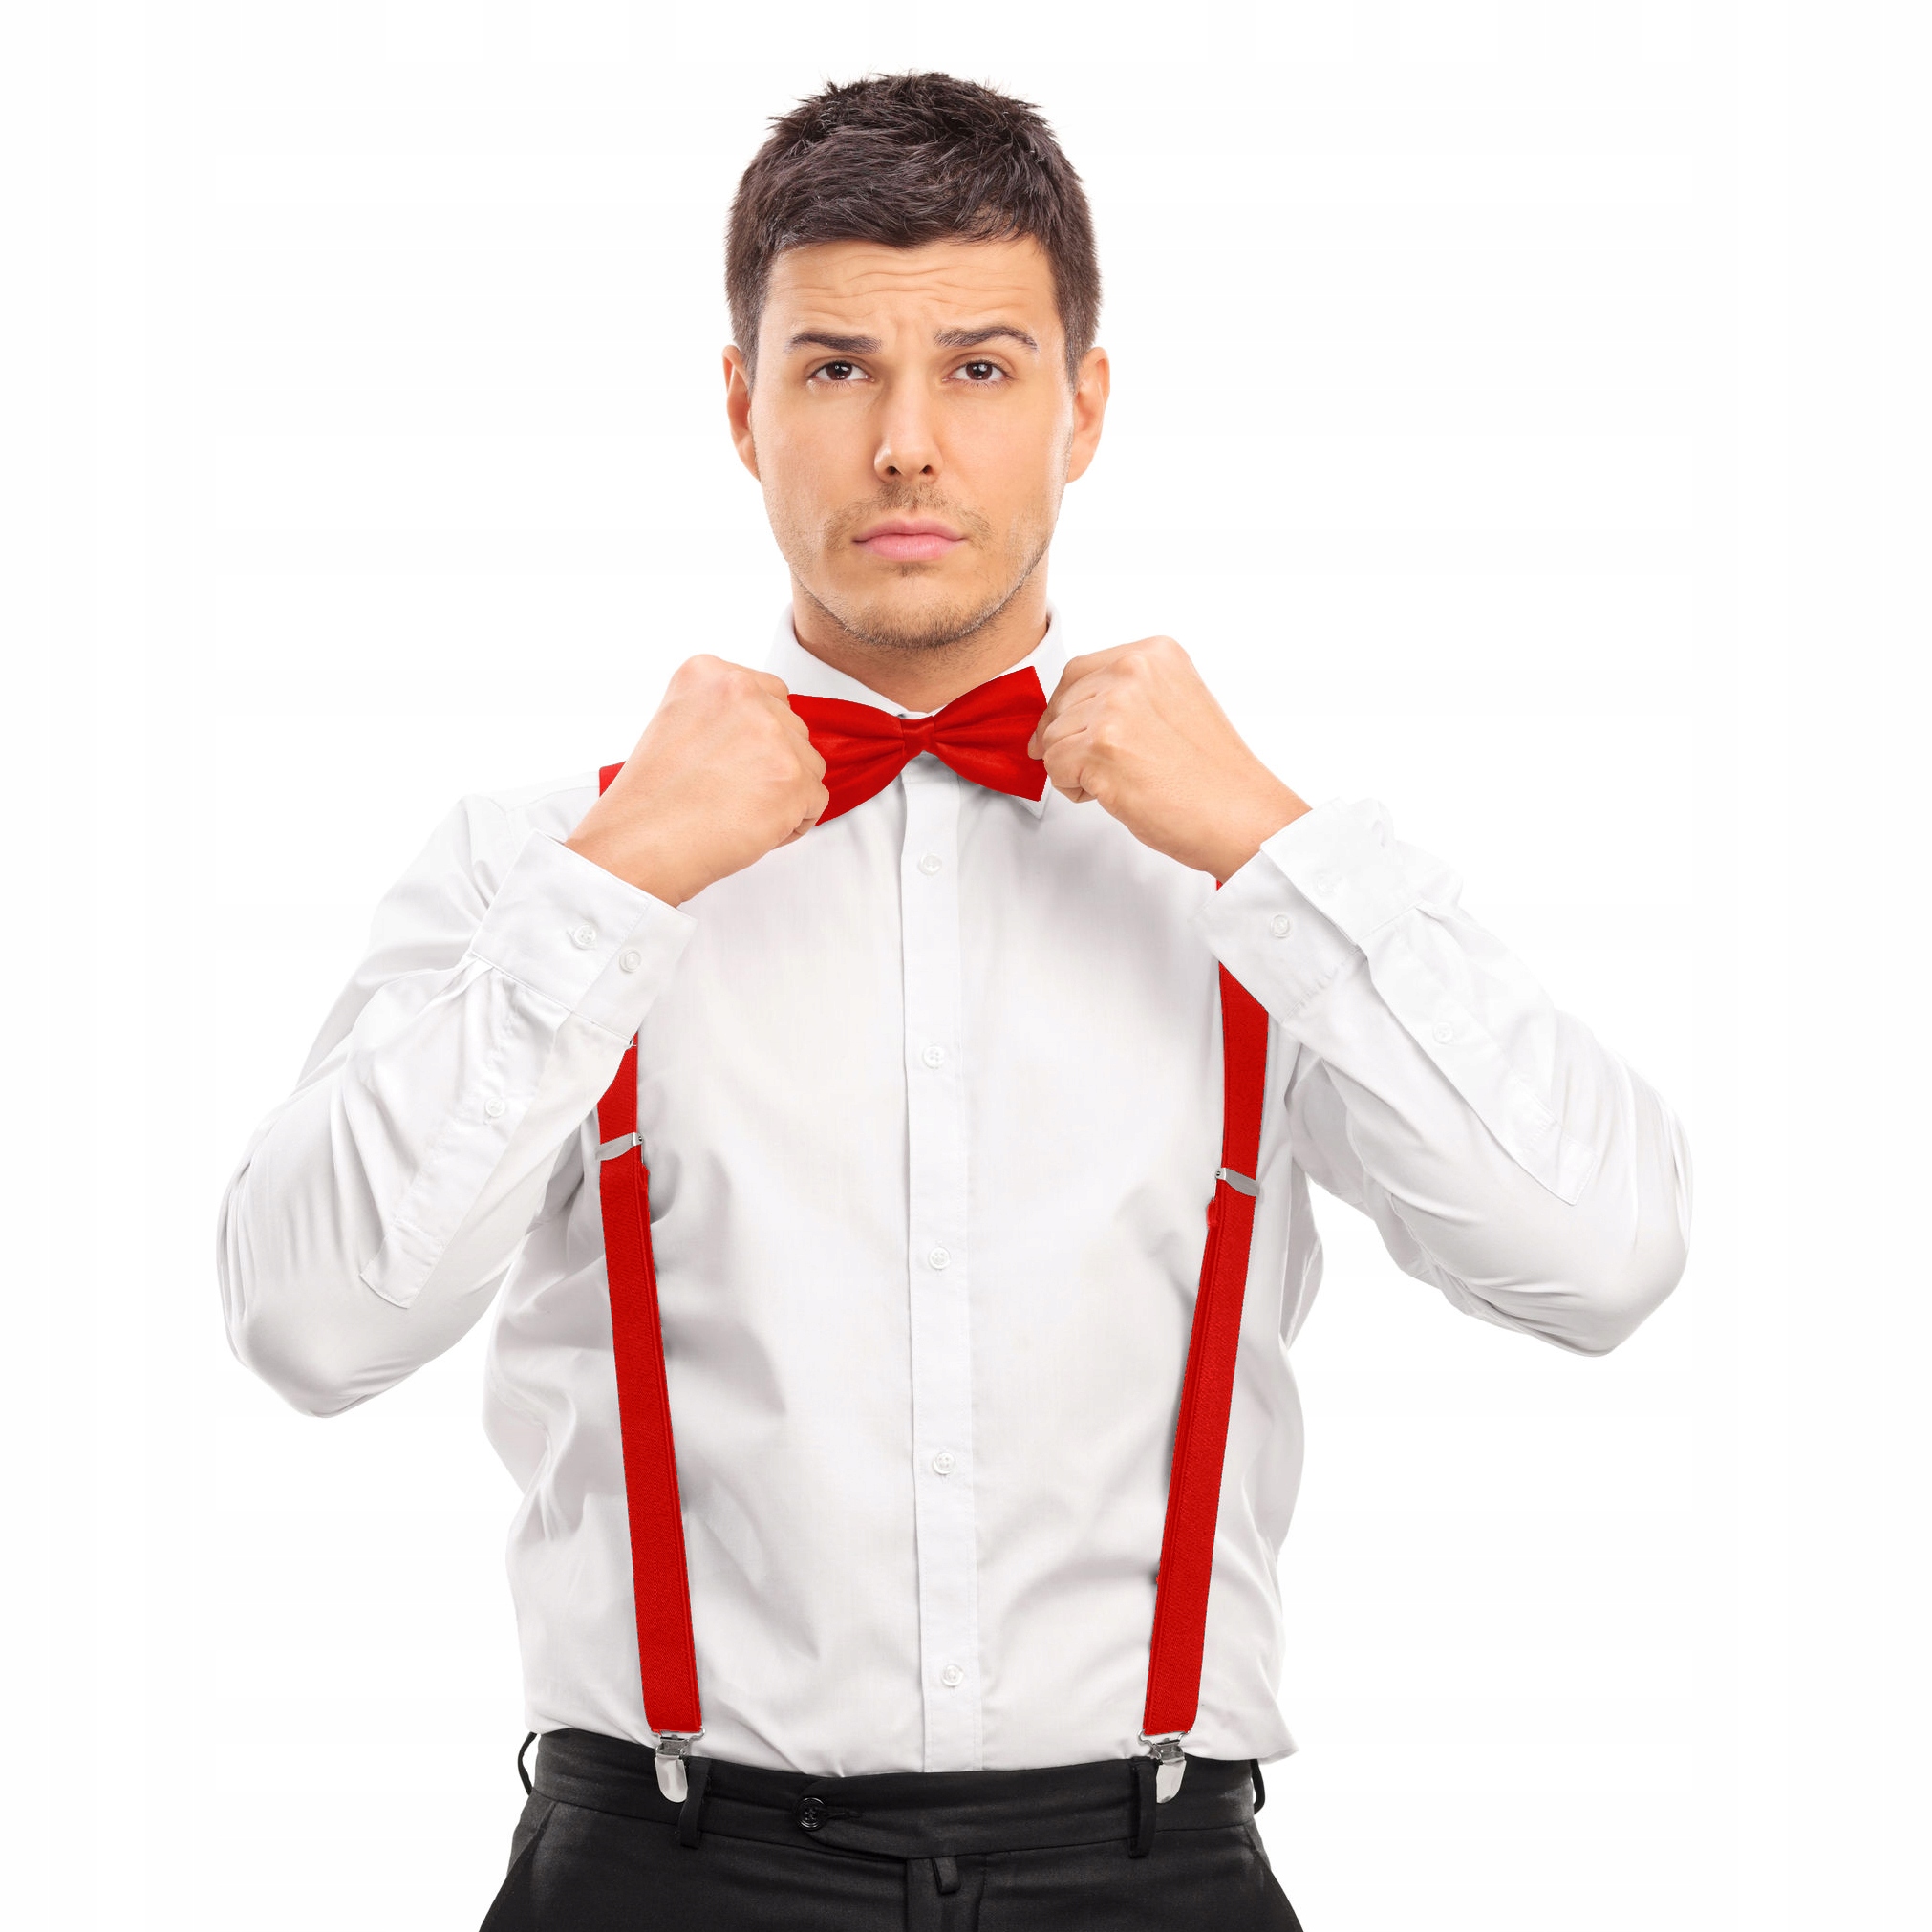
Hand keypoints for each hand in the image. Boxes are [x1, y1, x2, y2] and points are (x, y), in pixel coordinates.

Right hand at [566, 656, 828, 904]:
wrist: (640, 843)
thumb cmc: (651, 799)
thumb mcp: (674, 722)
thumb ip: (721, 714)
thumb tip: (759, 730)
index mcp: (710, 673)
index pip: (769, 694)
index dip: (756, 735)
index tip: (734, 758)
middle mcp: (745, 695)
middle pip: (792, 728)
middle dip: (771, 762)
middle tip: (731, 789)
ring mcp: (774, 736)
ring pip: (809, 763)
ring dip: (784, 791)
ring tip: (737, 809)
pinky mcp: (796, 780)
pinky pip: (816, 802)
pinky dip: (791, 823)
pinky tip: (751, 826)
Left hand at [1026, 637, 1307, 879]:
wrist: (1240, 815)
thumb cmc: (1215, 776)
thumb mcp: (1175, 705)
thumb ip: (1128, 697)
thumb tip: (1075, 711)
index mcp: (1155, 654)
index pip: (1080, 672)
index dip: (1065, 708)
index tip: (1064, 730)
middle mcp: (1133, 671)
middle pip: (1061, 705)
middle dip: (1071, 741)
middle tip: (1107, 768)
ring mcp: (1115, 707)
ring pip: (1052, 738)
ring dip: (1074, 768)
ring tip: (1122, 780)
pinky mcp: (1101, 747)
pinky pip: (1054, 768)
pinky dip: (1074, 789)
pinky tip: (1115, 793)